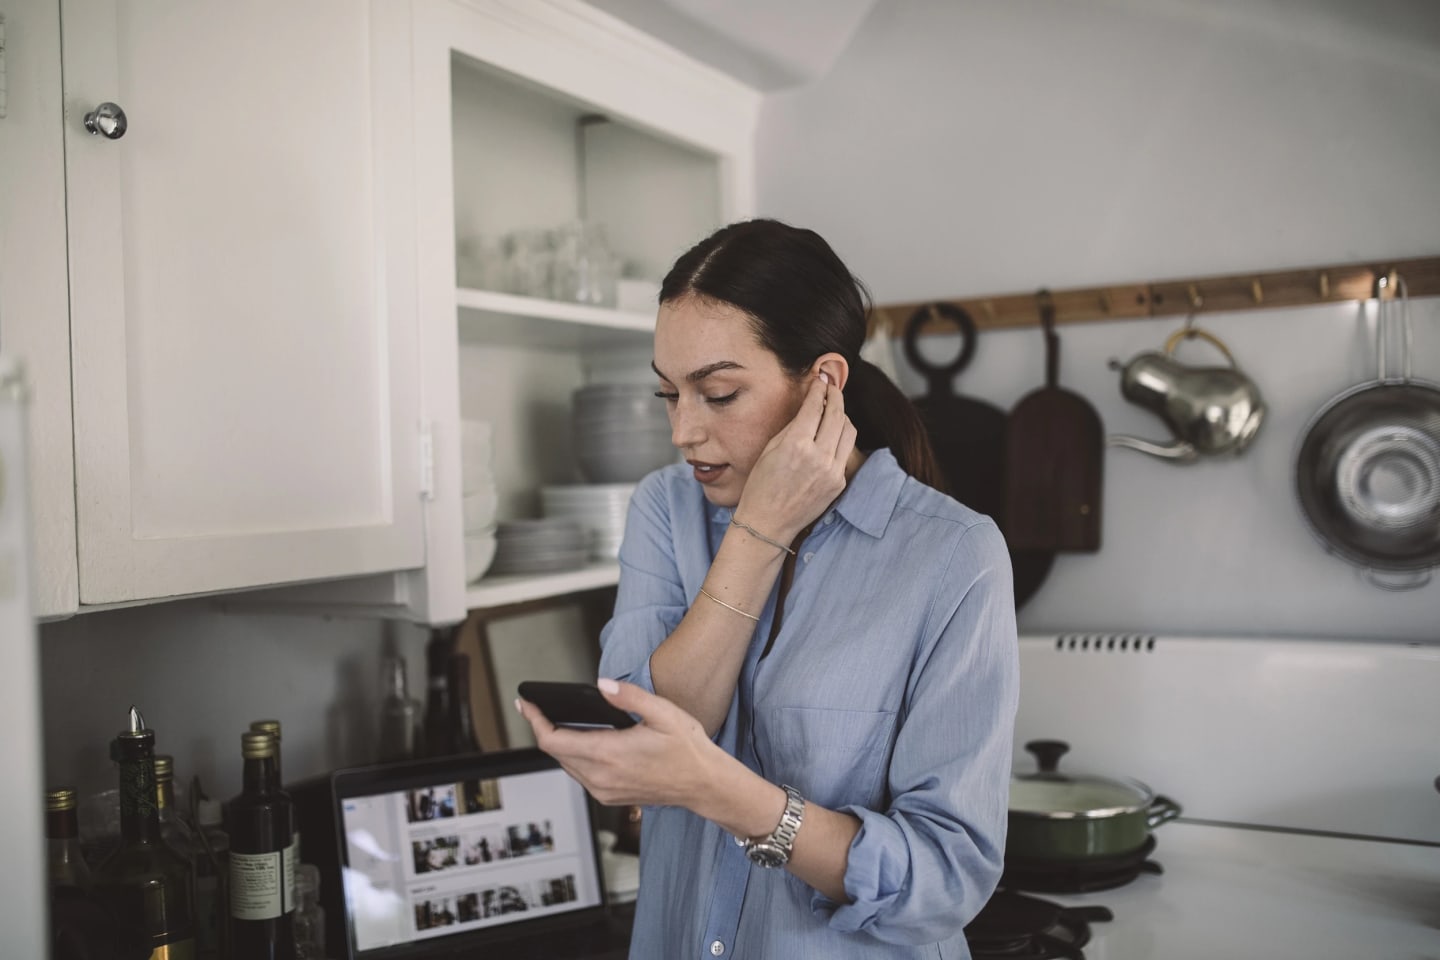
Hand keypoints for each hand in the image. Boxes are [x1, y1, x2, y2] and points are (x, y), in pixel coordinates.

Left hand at [517, 679, 719, 807]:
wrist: (704, 785)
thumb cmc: (687, 749)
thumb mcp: (662, 712)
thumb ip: (629, 697)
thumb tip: (602, 684)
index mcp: (609, 754)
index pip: (553, 740)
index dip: (535, 720)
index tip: (526, 704)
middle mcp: (601, 777)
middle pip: (555, 752)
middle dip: (543, 728)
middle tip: (536, 707)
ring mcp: (604, 790)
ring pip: (566, 765)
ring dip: (558, 744)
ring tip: (555, 721)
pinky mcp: (610, 797)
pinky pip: (580, 775)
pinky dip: (574, 757)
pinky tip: (581, 742)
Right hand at [735, 374, 857, 542]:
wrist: (768, 523)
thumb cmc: (761, 486)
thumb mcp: (770, 449)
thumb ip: (793, 425)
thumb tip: (809, 404)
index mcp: (796, 445)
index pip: (816, 406)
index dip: (820, 388)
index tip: (821, 379)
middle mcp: (818, 457)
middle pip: (838, 414)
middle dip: (836, 396)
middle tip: (831, 387)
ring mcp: (832, 471)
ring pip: (848, 431)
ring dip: (842, 416)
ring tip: (833, 410)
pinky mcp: (839, 482)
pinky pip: (845, 452)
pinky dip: (840, 438)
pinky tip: (831, 435)